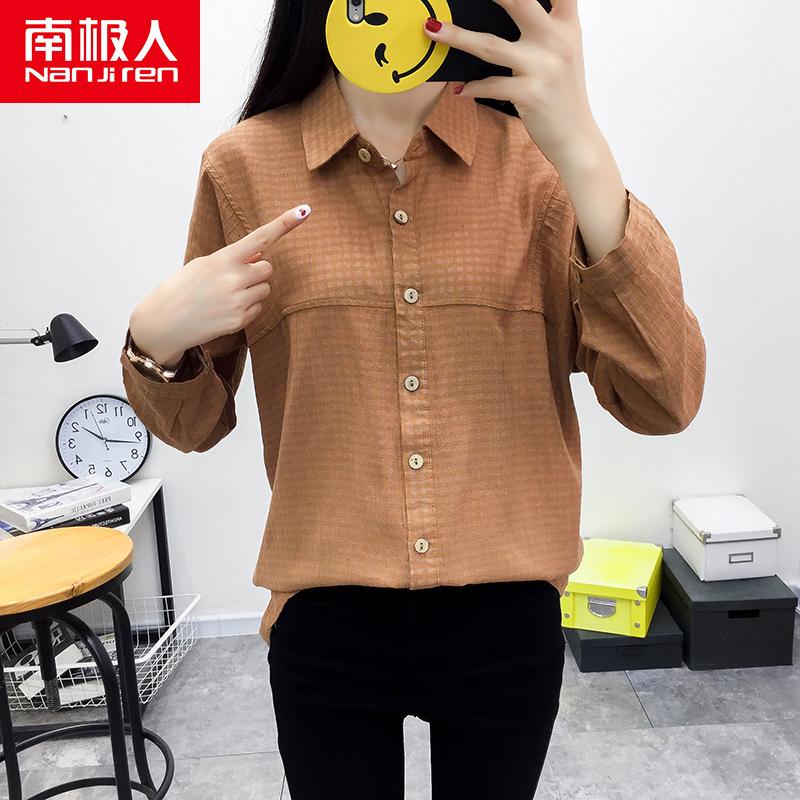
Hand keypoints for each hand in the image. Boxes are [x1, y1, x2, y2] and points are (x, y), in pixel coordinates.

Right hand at [131, 203, 311, 364]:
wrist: (164, 322)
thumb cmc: (183, 288)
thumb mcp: (204, 265)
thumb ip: (233, 259)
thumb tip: (259, 256)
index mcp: (224, 259)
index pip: (260, 237)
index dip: (284, 223)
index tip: (305, 210)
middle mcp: (234, 278)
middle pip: (267, 268)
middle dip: (256, 271)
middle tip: (233, 279)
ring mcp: (238, 301)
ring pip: (265, 289)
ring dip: (252, 291)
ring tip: (226, 296)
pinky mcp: (239, 320)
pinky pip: (258, 309)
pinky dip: (247, 309)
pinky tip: (225, 310)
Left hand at [423, 0, 597, 166]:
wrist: (576, 138)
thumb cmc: (562, 94)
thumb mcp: (563, 53)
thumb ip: (545, 26)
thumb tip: (510, 7)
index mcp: (567, 26)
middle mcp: (557, 41)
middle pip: (518, 1)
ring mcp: (543, 67)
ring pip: (490, 45)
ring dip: (457, 36)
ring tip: (433, 28)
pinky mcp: (530, 94)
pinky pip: (490, 85)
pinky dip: (472, 87)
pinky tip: (460, 89)